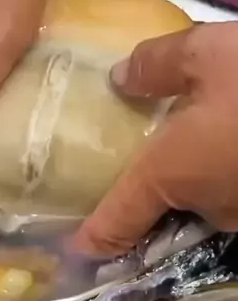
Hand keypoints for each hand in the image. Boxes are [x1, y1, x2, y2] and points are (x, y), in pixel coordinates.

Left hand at [72, 22, 237, 257]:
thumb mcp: (208, 50)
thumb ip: (158, 65)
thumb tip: (120, 78)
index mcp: (171, 174)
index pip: (117, 220)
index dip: (95, 236)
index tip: (79, 250)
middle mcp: (210, 205)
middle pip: (172, 202)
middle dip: (168, 178)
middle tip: (169, 137)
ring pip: (218, 196)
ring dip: (213, 172)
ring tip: (222, 129)